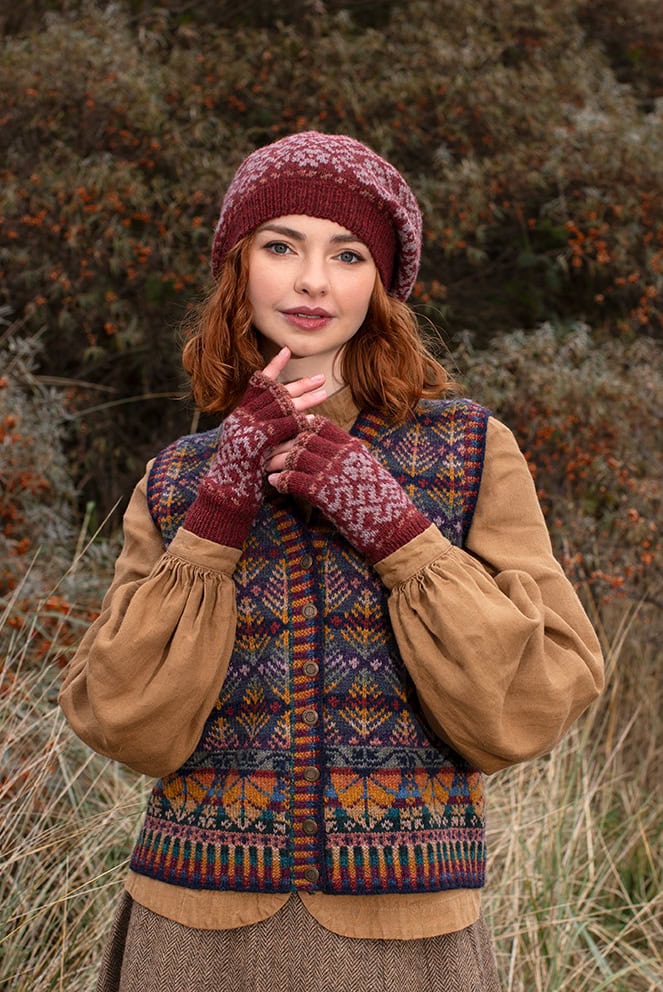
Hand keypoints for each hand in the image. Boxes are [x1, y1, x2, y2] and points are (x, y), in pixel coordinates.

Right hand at [183, 349, 325, 547]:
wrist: (226, 492)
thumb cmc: (240, 471)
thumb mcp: (251, 443)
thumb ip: (263, 427)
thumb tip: (284, 413)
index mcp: (241, 413)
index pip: (259, 382)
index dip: (274, 366)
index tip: (288, 351)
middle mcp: (242, 417)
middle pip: (275, 393)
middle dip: (299, 384)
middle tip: (321, 377)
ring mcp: (247, 429)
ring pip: (280, 407)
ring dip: (304, 400)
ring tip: (324, 392)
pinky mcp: (255, 443)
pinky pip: (280, 428)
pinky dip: (296, 424)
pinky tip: (312, 421)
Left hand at [268, 417, 430, 562]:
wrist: (395, 528)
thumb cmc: (384, 503)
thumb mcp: (370, 471)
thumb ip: (350, 459)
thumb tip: (332, 455)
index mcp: (354, 447)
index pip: (320, 425)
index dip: (300, 427)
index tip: (287, 433)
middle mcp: (343, 455)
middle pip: (303, 438)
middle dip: (283, 443)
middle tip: (268, 450)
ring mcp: (334, 473)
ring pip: (296, 456)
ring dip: (278, 461)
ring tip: (267, 466)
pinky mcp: (326, 493)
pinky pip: (296, 480)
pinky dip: (282, 480)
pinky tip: (275, 483)